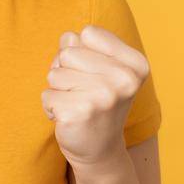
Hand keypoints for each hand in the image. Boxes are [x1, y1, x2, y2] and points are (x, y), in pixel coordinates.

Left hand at [42, 24, 150, 165]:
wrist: (101, 150)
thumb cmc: (97, 101)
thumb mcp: (100, 68)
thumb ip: (83, 45)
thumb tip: (67, 38)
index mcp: (136, 64)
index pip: (88, 33)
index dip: (82, 51)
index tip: (93, 73)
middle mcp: (124, 79)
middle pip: (68, 52)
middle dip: (67, 70)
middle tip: (82, 92)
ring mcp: (103, 97)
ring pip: (54, 73)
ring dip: (59, 90)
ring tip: (77, 105)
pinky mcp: (80, 113)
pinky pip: (47, 95)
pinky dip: (51, 107)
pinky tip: (69, 118)